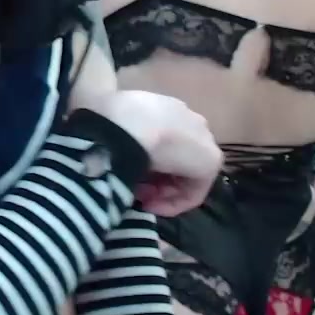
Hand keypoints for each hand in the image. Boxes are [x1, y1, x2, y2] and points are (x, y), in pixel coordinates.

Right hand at [89, 90, 221, 215]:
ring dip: (163, 192)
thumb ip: (114, 132)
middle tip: (135, 191)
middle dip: (156, 179)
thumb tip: (109, 149)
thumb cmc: (108, 121)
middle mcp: (188, 119)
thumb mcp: (104, 119)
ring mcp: (202, 138)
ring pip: (184, 174)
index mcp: (165, 107)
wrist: (124, 126)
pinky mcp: (210, 161)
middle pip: (175, 158)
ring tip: (142, 201)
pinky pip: (193, 190)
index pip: (160, 139)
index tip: (125, 174)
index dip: (142, 160)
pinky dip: (173, 203)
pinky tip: (153, 207)